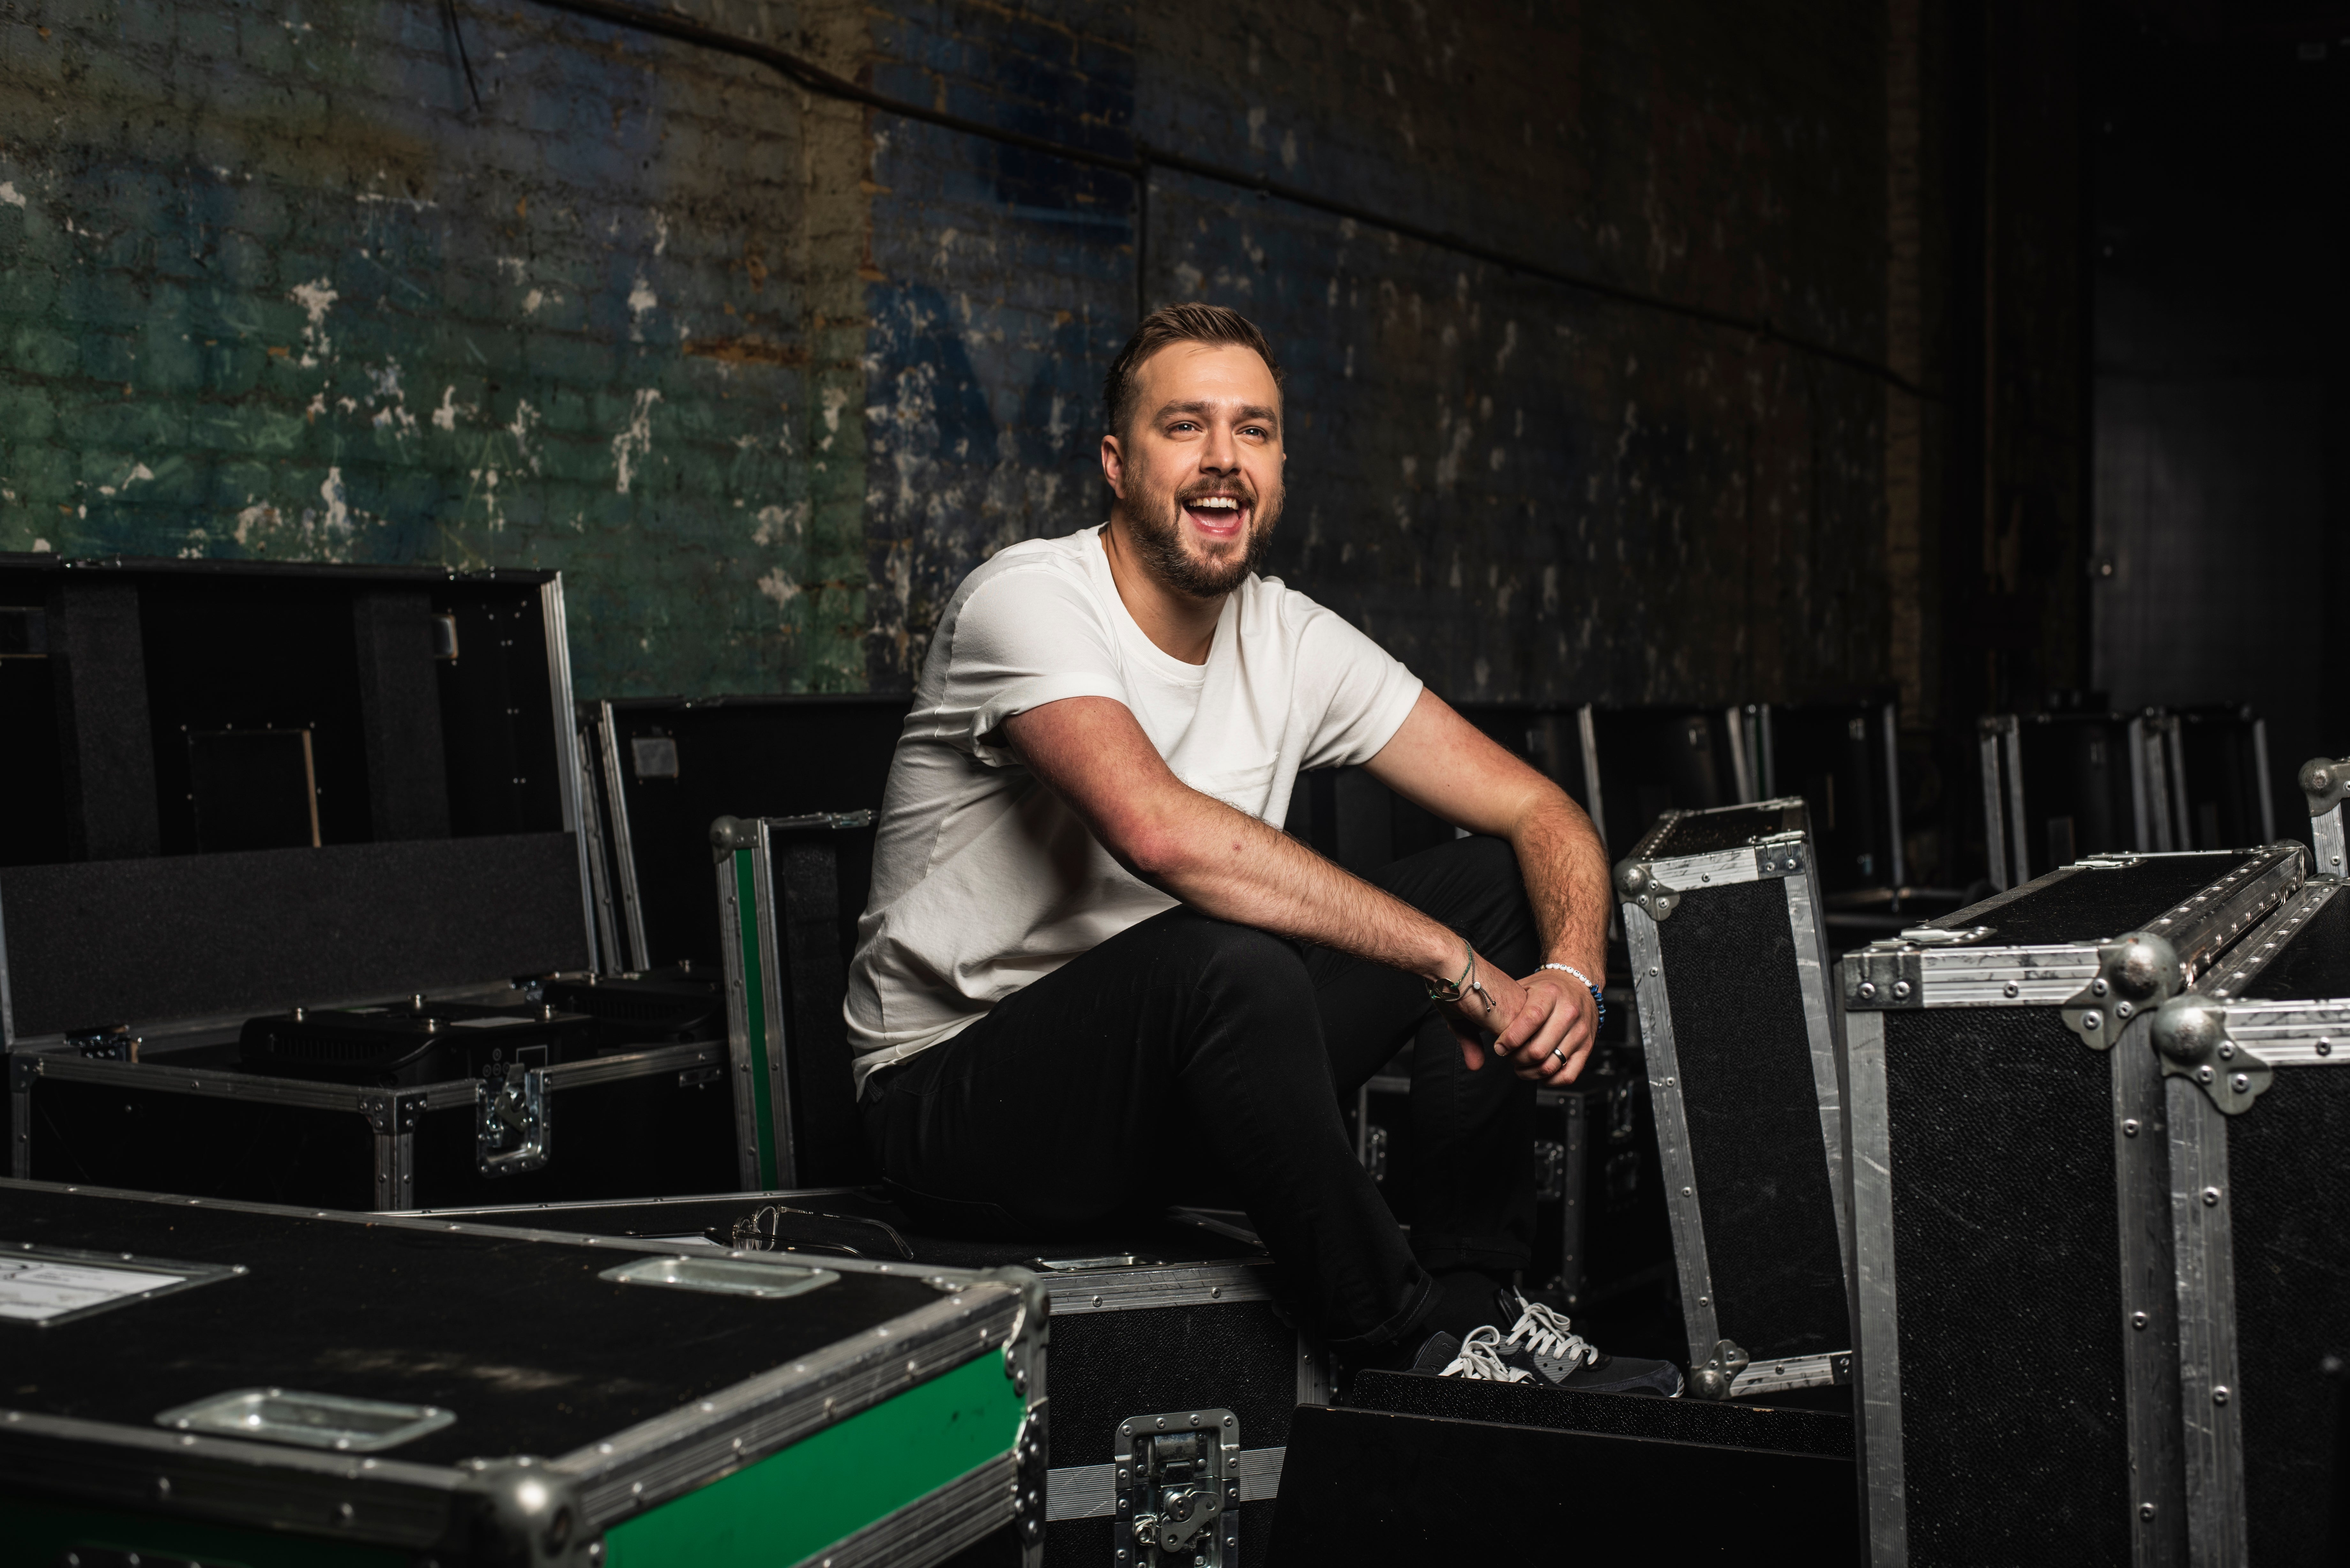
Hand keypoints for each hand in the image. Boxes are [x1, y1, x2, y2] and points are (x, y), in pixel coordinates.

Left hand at [1450, 963, 1597, 1086]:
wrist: (1578, 983)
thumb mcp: (1524, 986)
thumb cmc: (1547, 987)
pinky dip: (1549, 1080)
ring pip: (1551, 1065)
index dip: (1511, 1039)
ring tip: (1519, 1065)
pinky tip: (1538, 1072)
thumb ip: (1504, 1004)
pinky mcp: (1588, 1047)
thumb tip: (1473, 1021)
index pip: (1530, 1020)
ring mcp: (1580, 1031)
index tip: (1499, 1047)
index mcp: (1551, 994)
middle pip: (1538, 1049)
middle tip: (1508, 1056)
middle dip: (1516, 1059)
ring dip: (1529, 1072)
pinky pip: (1568, 1076)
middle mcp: (1569, 1012)